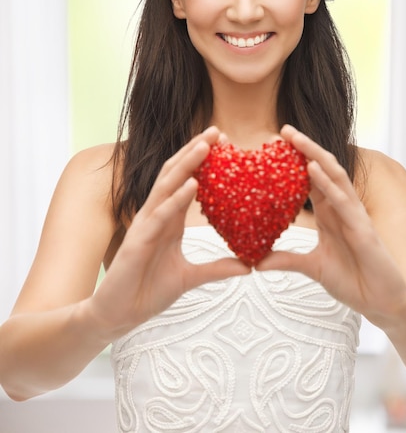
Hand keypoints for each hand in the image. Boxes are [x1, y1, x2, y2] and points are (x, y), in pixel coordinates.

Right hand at [87, 127, 249, 339]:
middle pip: (177, 174)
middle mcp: (157, 215)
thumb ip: (217, 268)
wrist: (118, 315)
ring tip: (206, 144)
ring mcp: (146, 225)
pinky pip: (160, 215)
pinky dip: (176, 198)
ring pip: (167, 186)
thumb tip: (248, 266)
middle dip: (196, 151)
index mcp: (169, 220)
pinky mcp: (138, 240)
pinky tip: (192, 184)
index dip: (203, 161)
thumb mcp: (190, 278)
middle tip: (218, 131)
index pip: (187, 181)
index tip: (225, 143)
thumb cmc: (147, 291)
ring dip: (186, 164)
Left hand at [256, 125, 405, 327]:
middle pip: (322, 169)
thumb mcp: (312, 268)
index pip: (310, 179)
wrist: (381, 304)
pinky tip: (312, 169)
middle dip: (304, 148)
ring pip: (334, 176)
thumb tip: (255, 262)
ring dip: (315, 155)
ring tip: (295, 138)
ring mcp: (353, 215)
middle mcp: (341, 208)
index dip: (294, 161)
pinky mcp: (363, 228)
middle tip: (283, 130)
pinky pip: (343, 200)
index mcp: (329, 213)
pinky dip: (327, 183)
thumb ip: (286, 260)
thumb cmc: (352, 281)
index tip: (272, 145)